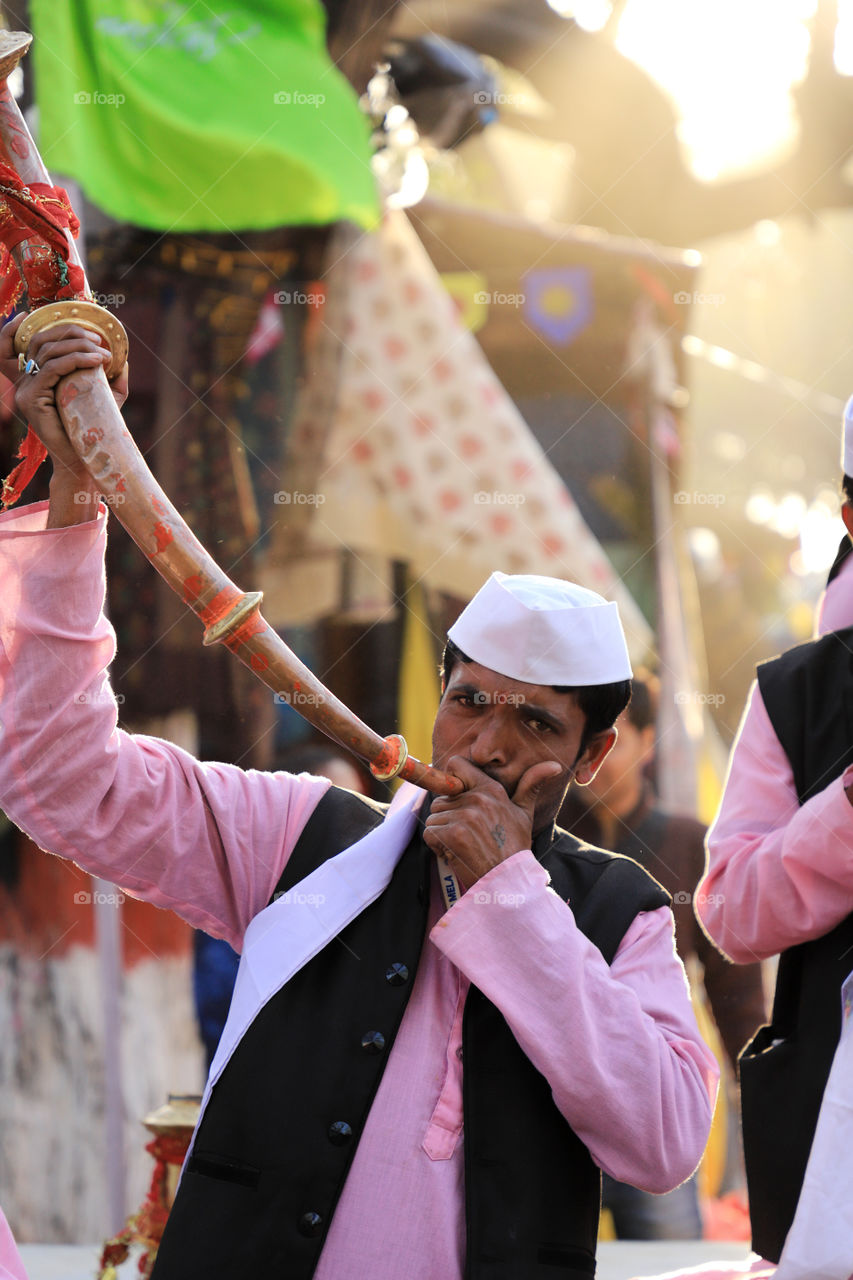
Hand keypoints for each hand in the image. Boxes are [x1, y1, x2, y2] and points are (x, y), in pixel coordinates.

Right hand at [0, 317, 127, 478]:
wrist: (86, 460)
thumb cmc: (96, 430)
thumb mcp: (106, 398)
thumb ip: (112, 377)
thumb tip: (123, 356)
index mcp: (40, 376)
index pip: (41, 340)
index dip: (61, 327)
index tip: (92, 330)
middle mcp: (29, 381)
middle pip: (42, 339)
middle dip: (73, 332)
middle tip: (100, 340)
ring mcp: (27, 390)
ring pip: (48, 351)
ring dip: (78, 346)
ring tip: (103, 354)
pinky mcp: (32, 400)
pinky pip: (51, 369)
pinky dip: (75, 360)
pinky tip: (96, 361)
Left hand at [423, 755, 562, 890]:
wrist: (509, 882)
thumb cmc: (514, 848)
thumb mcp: (525, 814)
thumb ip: (531, 785)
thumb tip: (554, 764)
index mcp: (492, 789)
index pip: (456, 765)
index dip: (452, 781)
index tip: (457, 798)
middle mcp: (477, 798)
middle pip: (441, 799)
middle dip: (448, 817)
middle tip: (469, 835)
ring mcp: (464, 816)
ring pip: (434, 817)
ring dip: (443, 834)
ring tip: (464, 846)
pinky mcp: (452, 834)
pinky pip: (430, 833)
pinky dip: (438, 847)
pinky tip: (456, 854)